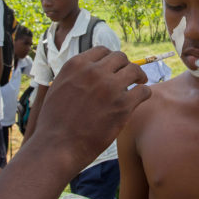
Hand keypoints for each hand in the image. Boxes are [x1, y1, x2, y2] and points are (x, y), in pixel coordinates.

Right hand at [37, 47, 149, 166]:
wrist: (56, 147)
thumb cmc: (54, 123)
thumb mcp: (58, 88)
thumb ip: (75, 76)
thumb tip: (90, 69)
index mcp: (76, 65)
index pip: (102, 51)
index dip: (111, 59)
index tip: (115, 68)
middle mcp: (93, 72)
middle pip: (120, 58)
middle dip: (125, 66)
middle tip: (129, 76)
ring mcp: (109, 87)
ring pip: (134, 70)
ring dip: (139, 76)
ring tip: (140, 82)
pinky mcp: (122, 106)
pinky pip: (143, 91)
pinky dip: (144, 93)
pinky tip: (141, 98)